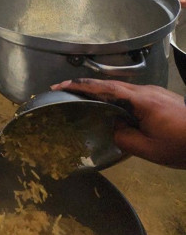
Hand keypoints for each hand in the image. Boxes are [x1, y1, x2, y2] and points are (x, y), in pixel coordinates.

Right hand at [51, 79, 185, 168]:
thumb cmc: (182, 146)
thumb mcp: (149, 150)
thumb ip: (123, 138)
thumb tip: (113, 128)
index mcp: (141, 100)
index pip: (104, 88)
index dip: (80, 86)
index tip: (59, 85)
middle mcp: (147, 91)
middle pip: (110, 84)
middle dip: (86, 87)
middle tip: (64, 91)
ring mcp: (155, 93)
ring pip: (123, 90)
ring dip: (103, 93)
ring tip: (86, 102)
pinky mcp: (161, 98)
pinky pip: (133, 95)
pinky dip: (117, 99)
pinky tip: (115, 111)